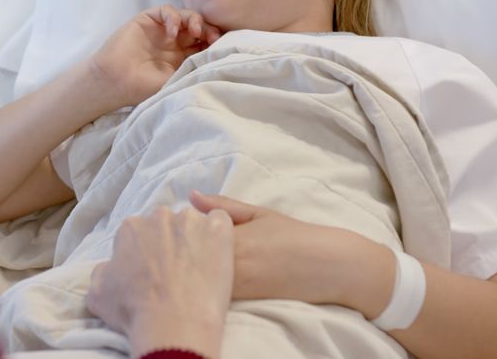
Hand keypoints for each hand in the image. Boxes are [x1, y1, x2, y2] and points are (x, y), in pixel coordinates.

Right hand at [87, 206, 234, 357]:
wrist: (173, 323)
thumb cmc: (134, 311)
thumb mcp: (98, 294)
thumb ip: (102, 271)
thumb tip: (110, 267)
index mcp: (131, 228)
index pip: (140, 233)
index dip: (147, 253)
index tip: (153, 271)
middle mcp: (159, 217)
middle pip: (166, 225)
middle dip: (170, 243)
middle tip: (175, 271)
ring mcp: (190, 220)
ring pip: (193, 224)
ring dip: (195, 240)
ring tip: (198, 269)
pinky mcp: (218, 228)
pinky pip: (220, 222)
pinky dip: (220, 235)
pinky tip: (217, 257)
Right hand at [88, 5, 221, 108]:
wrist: (115, 81)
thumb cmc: (143, 87)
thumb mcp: (175, 81)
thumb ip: (193, 69)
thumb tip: (217, 61)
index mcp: (183, 58)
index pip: (205, 44)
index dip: (215, 42)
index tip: (221, 48)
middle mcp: (174, 42)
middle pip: (199, 28)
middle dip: (209, 30)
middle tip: (213, 38)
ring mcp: (161, 30)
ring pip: (186, 16)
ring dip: (195, 20)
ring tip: (195, 31)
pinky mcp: (148, 20)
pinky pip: (166, 11)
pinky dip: (173, 17)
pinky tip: (172, 31)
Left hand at [190, 191, 386, 313]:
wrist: (324, 266)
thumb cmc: (292, 235)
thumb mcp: (258, 213)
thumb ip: (223, 206)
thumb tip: (192, 195)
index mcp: (231, 237)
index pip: (188, 236)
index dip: (176, 234)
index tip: (171, 229)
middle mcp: (231, 264)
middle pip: (187, 260)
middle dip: (177, 254)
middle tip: (171, 246)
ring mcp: (236, 285)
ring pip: (197, 279)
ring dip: (189, 270)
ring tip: (188, 262)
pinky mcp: (243, 301)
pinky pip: (213, 293)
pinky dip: (203, 285)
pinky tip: (204, 277)